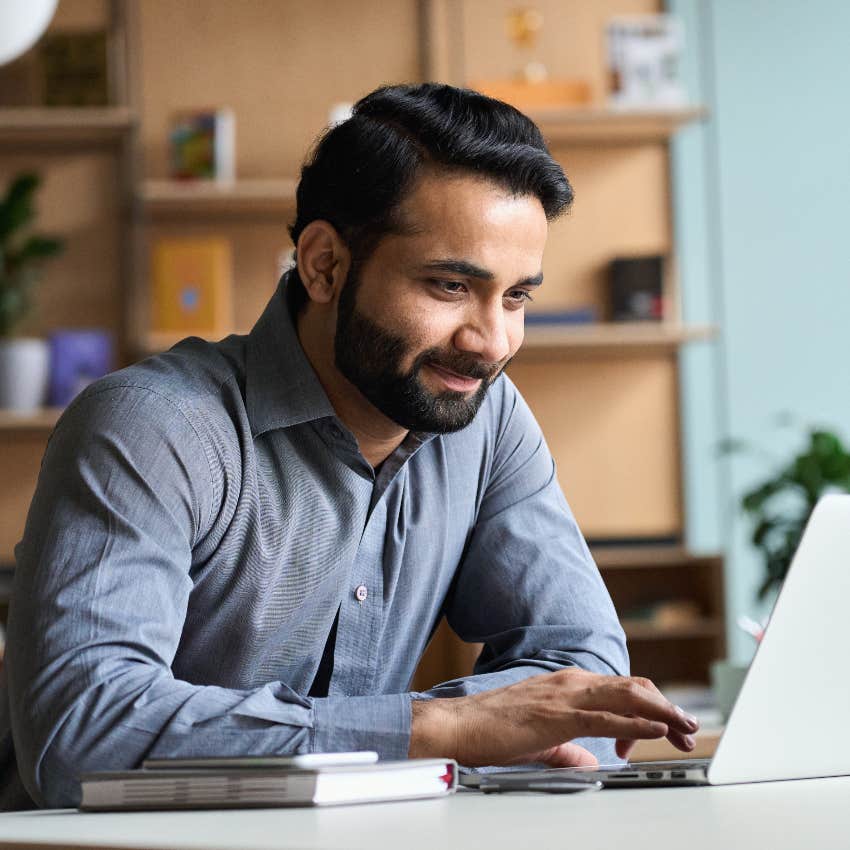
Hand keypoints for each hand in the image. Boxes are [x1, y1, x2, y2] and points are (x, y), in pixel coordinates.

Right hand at [409, 667, 698, 766]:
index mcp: (567, 685)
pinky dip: (637, 722)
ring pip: (627, 696)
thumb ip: (569, 749)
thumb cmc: (492, 730)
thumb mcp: (541, 740)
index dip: (649, 707)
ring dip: (662, 711)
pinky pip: (606, 717)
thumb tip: (592, 762)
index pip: (621, 689)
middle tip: (689, 728)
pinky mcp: (558, 716)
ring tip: (685, 726)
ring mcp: (565, 696)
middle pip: (633, 688)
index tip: (664, 731)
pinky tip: (657, 730)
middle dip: (666, 707)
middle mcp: (570, 682)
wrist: (459, 725)